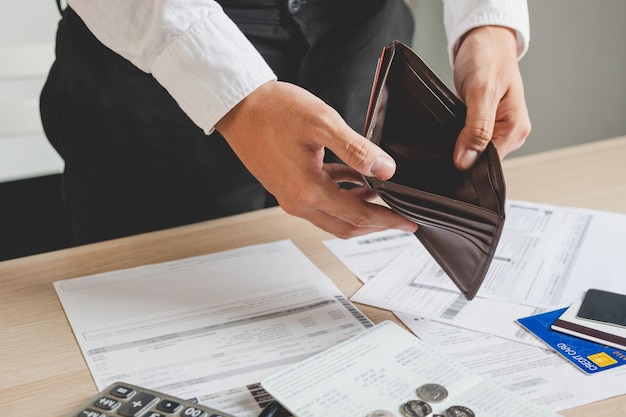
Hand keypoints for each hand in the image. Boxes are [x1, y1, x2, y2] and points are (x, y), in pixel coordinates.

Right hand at [215, 80, 417, 237]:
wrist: (237, 105)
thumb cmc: (273, 110)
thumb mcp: (322, 123)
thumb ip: (357, 150)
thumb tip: (386, 170)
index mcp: (308, 191)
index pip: (358, 216)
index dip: (388, 220)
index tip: (408, 222)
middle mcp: (297, 201)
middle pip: (345, 225)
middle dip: (375, 222)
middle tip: (398, 215)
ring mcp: (289, 196)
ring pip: (332, 215)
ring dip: (357, 207)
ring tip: (380, 191)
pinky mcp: (285, 186)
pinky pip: (319, 200)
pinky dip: (340, 193)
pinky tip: (352, 176)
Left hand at [452, 25, 530, 169]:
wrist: (484, 38)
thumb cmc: (488, 57)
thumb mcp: (481, 92)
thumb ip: (476, 128)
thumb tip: (466, 161)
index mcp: (516, 129)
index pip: (490, 163)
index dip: (469, 165)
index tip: (448, 162)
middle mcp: (510, 132)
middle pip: (482, 159)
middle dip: (462, 156)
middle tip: (442, 147)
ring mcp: (497, 128)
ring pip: (474, 150)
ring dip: (458, 147)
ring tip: (445, 136)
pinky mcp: (483, 123)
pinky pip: (469, 138)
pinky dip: (457, 137)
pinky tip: (448, 131)